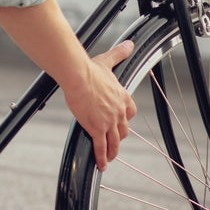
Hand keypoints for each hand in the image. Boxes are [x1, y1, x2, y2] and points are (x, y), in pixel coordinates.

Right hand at [62, 40, 136, 171]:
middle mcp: (119, 111)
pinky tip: (101, 165)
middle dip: (118, 137)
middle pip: (123, 130)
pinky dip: (101, 157)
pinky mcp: (97, 128)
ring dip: (112, 151)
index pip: (130, 113)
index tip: (120, 123)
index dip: (125, 119)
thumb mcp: (108, 61)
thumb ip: (119, 53)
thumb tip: (129, 44)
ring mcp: (109, 121)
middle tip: (113, 143)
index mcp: (122, 97)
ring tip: (108, 158)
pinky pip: (101, 147)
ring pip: (114, 142)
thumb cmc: (90, 69)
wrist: (79, 76)